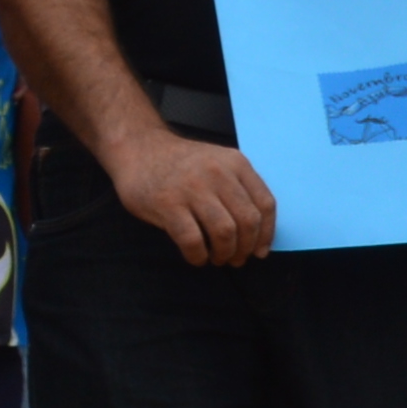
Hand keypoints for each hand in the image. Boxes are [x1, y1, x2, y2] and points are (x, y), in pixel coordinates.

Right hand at [111, 128, 281, 269]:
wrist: (140, 148)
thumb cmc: (182, 164)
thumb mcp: (218, 163)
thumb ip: (238, 189)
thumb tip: (257, 235)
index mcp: (236, 163)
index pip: (265, 204)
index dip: (266, 234)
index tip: (259, 251)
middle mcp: (218, 173)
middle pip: (248, 221)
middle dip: (245, 248)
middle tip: (235, 258)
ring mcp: (192, 188)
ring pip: (224, 232)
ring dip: (224, 254)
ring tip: (216, 258)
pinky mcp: (168, 204)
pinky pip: (193, 240)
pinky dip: (198, 256)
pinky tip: (196, 256)